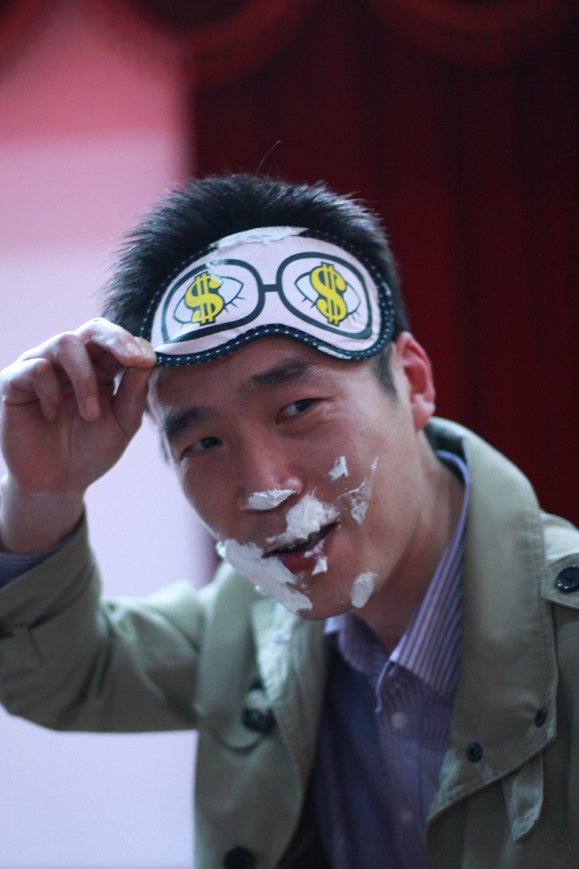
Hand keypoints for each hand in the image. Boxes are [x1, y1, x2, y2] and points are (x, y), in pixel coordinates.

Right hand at [0, 318, 156, 550]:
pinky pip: (36, 367)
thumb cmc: (91, 451)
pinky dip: (50, 390)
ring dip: (85, 378)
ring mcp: (41, 366)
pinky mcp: (14, 381)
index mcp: (101, 368)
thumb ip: (135, 394)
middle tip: (132, 359)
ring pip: (65, 342)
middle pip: (93, 329)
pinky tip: (51, 415)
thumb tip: (147, 359)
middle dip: (116, 339)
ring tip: (91, 414)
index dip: (133, 344)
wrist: (57, 484)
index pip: (117, 341)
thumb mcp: (122, 425)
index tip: (148, 361)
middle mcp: (71, 361)